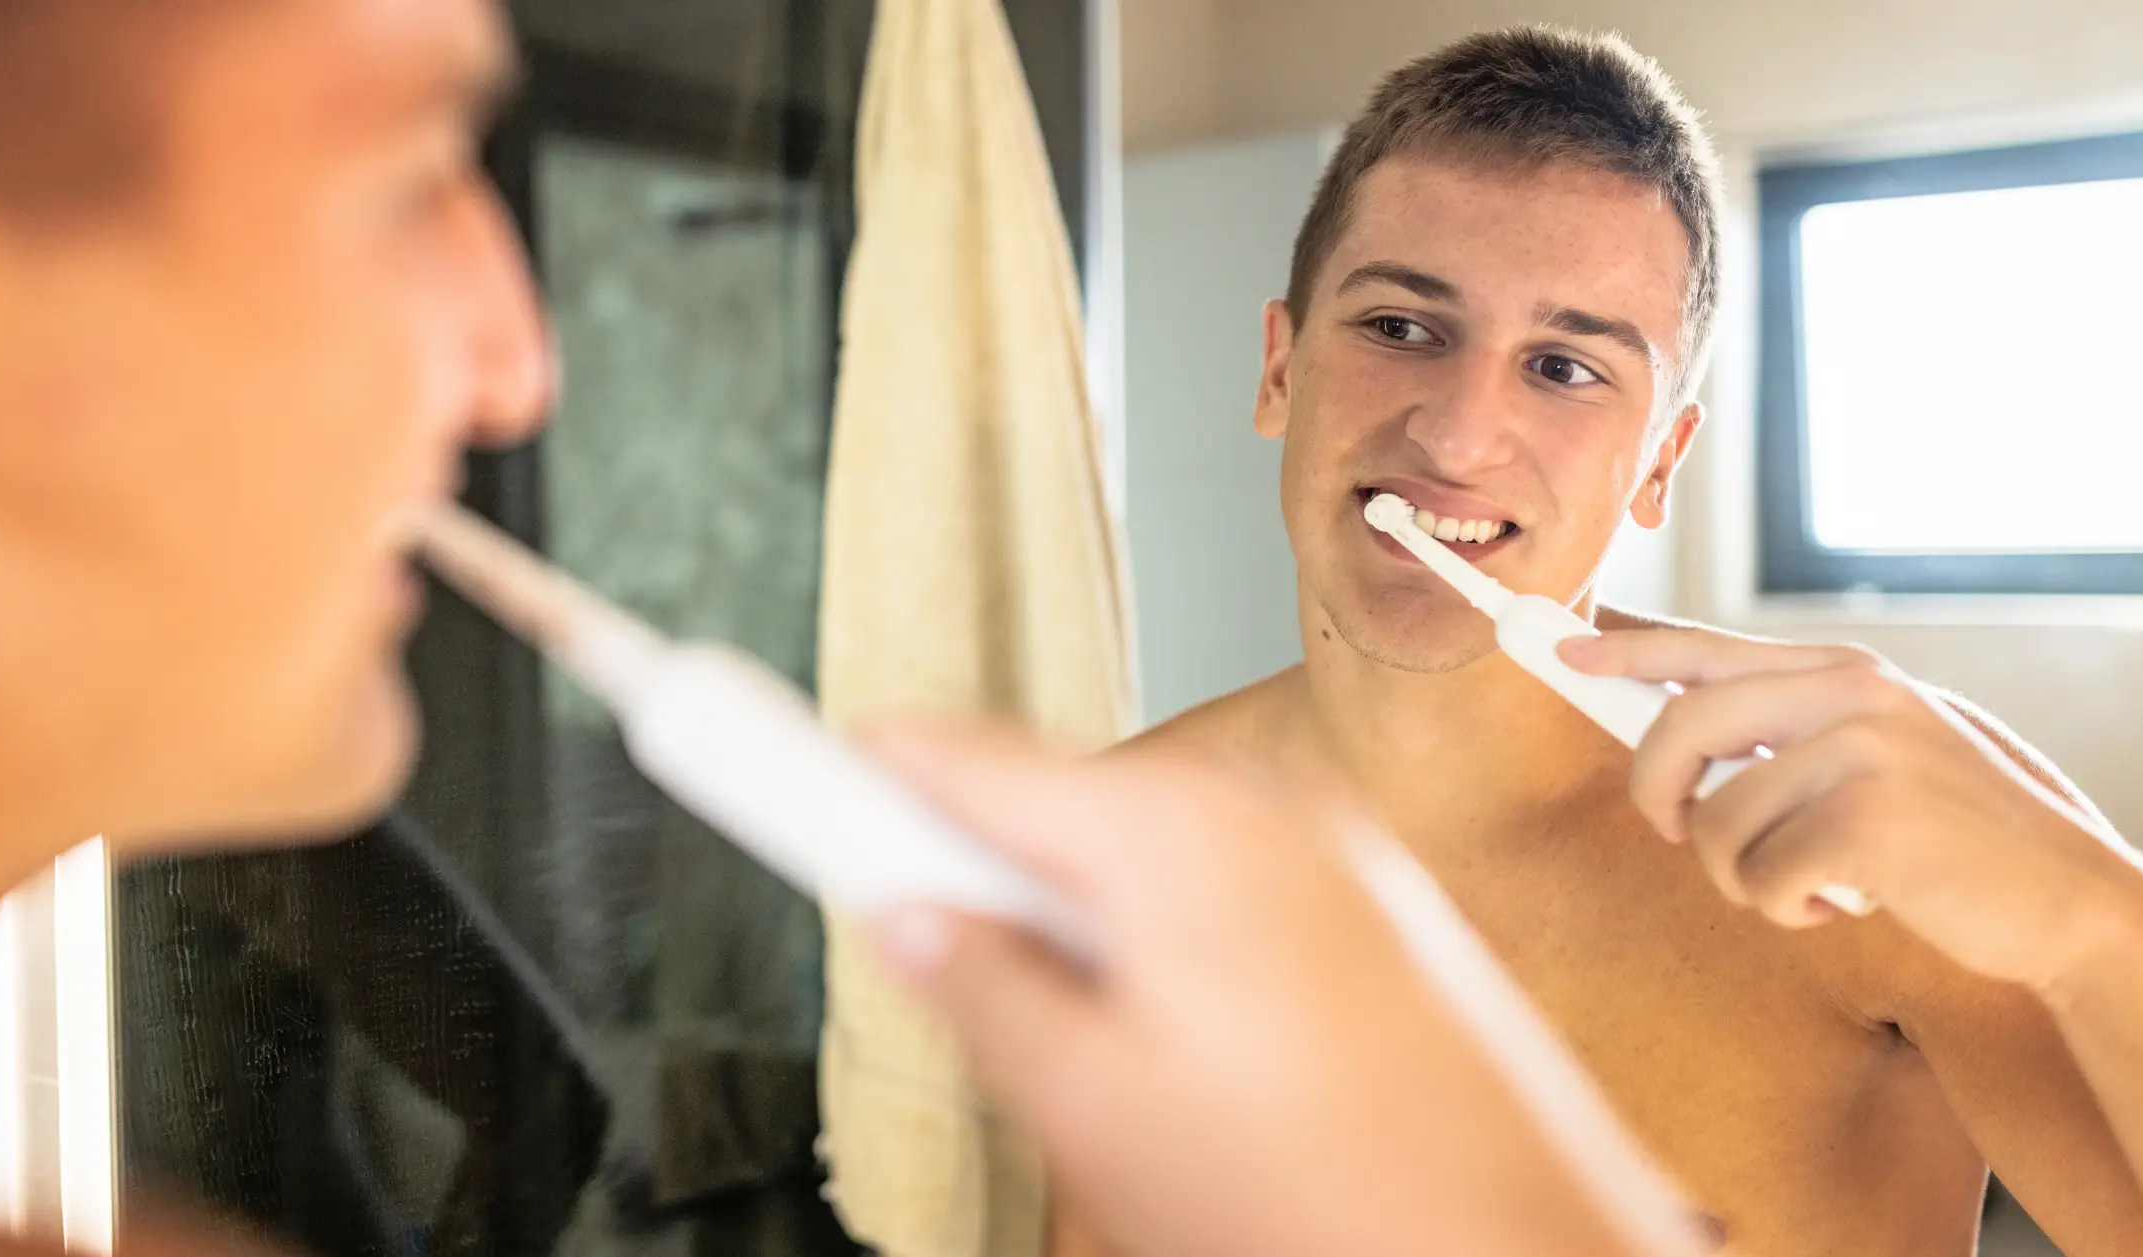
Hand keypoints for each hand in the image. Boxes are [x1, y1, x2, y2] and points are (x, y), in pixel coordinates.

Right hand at [861, 726, 1695, 1256]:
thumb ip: (978, 991)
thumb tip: (902, 916)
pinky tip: (1195, 1068)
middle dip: (985, 880)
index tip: (765, 748)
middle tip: (958, 987)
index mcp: (1172, 836)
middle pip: (1054, 805)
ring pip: (1141, 860)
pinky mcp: (1377, 911)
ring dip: (1082, 927)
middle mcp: (1261, 811)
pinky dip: (1169, 945)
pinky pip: (1226, 894)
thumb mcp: (1092, 1110)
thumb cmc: (1321, 1202)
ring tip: (1110, 1073)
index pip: (961, 756)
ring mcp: (1332, 854)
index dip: (850, 763)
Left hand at [1561, 629, 2142, 994]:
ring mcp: (1861, 751)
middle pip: (1678, 727)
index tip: (1560, 654)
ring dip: (1744, 877)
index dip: (1622, 653)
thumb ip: (1785, 733)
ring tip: (1813, 881)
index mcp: (1841, 672)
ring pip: (1716, 823)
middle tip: (1677, 832)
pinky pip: (1760, 876)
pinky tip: (1843, 904)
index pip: (1705, 648)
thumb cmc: (1948, 838)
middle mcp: (1847, 694)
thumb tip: (1671, 727)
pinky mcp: (1867, 819)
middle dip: (1656, 793)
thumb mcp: (1873, 755)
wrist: (2062, 900)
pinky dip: (1786, 909)